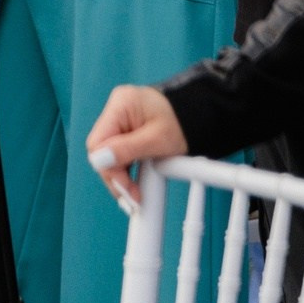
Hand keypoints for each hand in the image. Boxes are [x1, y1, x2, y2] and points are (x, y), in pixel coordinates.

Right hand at [85, 83, 187, 209]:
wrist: (204, 118)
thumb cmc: (186, 124)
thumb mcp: (159, 140)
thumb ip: (127, 150)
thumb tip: (99, 160)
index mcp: (121, 105)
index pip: (98, 142)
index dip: (108, 169)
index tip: (125, 189)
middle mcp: (117, 110)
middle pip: (103, 150)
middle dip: (116, 176)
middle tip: (132, 197)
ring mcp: (122, 120)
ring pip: (110, 155)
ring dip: (122, 176)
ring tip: (136, 194)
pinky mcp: (128, 131)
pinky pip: (120, 153)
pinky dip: (128, 170)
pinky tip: (137, 183)